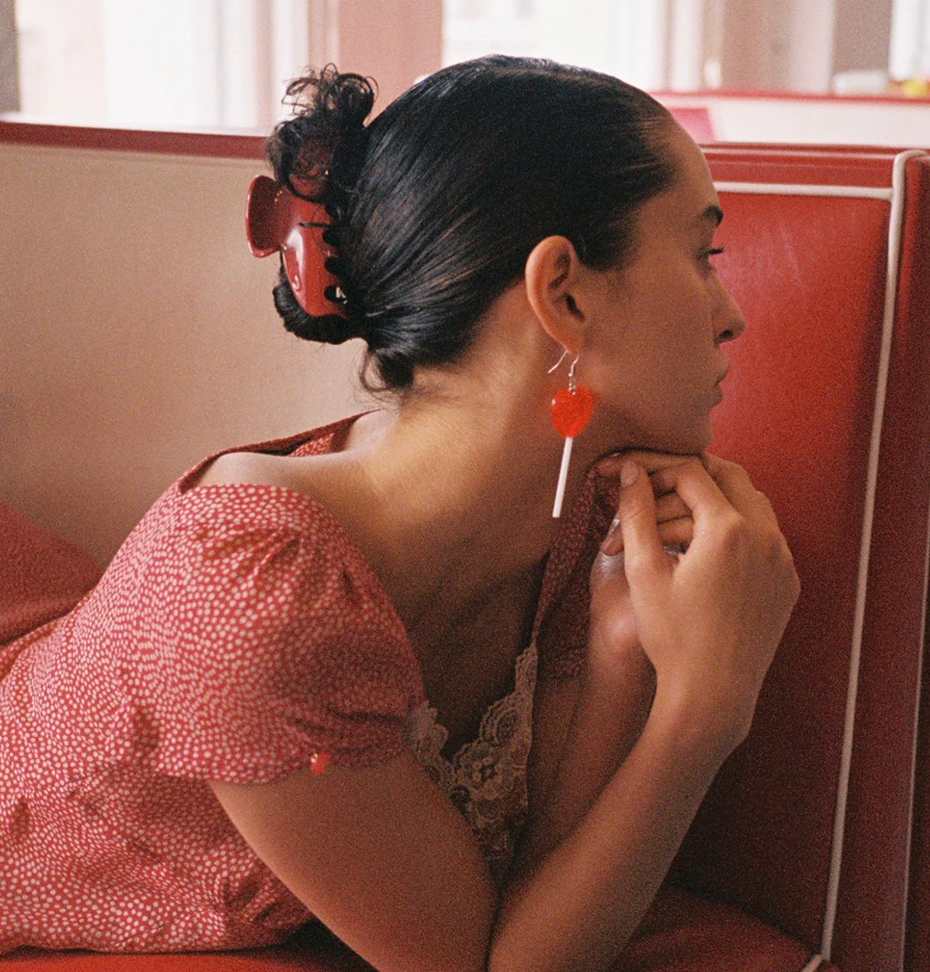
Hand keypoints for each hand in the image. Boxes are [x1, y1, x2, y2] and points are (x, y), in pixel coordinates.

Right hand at [606, 454, 798, 748]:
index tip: (631, 476)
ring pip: (751, 502)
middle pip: (728, 475)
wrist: (712, 694)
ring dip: (713, 498)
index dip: (656, 468)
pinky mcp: (788, 580)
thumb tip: (630, 471)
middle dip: (688, 473)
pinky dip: (734, 526)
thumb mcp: (643, 570)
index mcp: (728, 530)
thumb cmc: (671, 636)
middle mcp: (765, 536)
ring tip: (673, 513)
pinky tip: (704, 544)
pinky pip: (765, 534)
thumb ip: (636, 512)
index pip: (691, 473)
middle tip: (654, 482)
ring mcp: (782, 559)